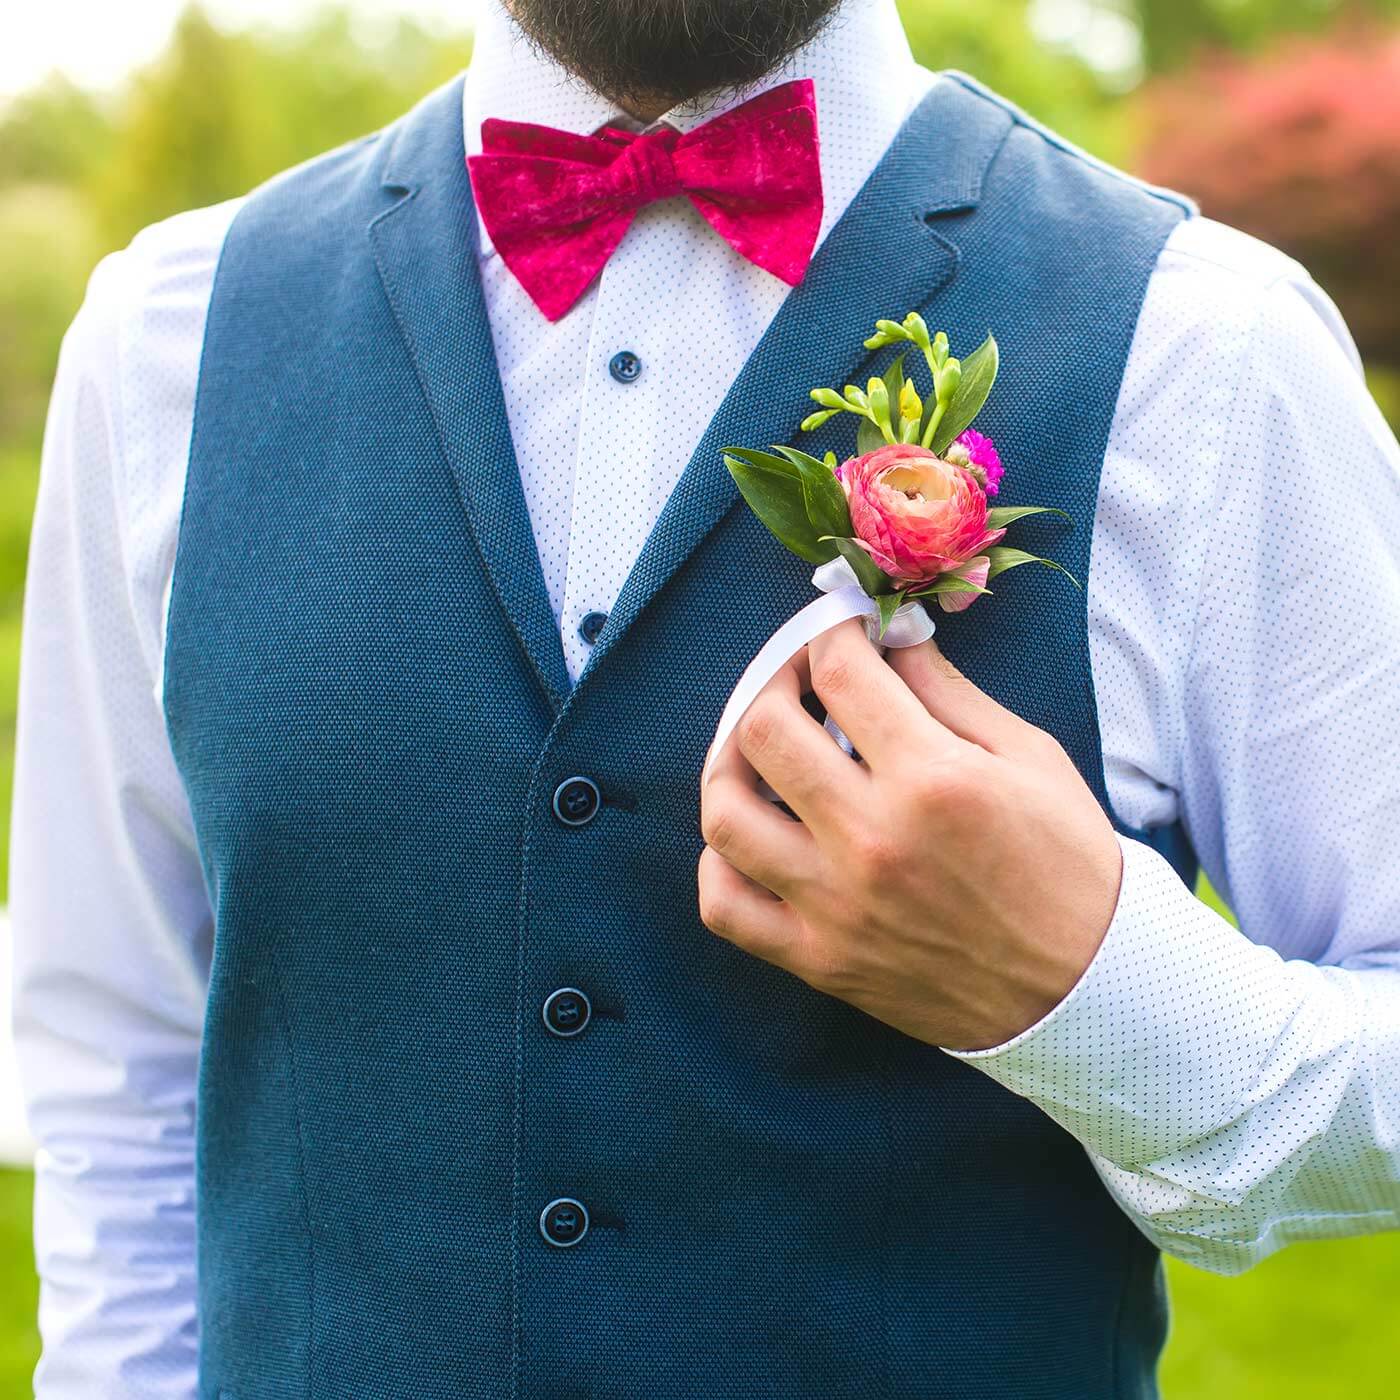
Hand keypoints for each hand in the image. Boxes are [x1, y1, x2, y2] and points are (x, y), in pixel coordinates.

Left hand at [697, 619, 1123, 1051]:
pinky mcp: (819, 960)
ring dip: (730, 766)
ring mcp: (836, 905)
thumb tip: (889, 636)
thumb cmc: (1068, 865)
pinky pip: (725, 907)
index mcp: (932, 779)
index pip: (841, 673)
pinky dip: (719, 863)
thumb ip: (948, 692)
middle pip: (763, 731)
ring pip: (725, 814)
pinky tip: (751, 836)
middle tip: (799, 683)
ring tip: (758, 753)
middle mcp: (872, 839)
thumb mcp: (1030, 758)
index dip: (831, 634)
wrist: (1088, 990)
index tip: (840, 635)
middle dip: (773, 683)